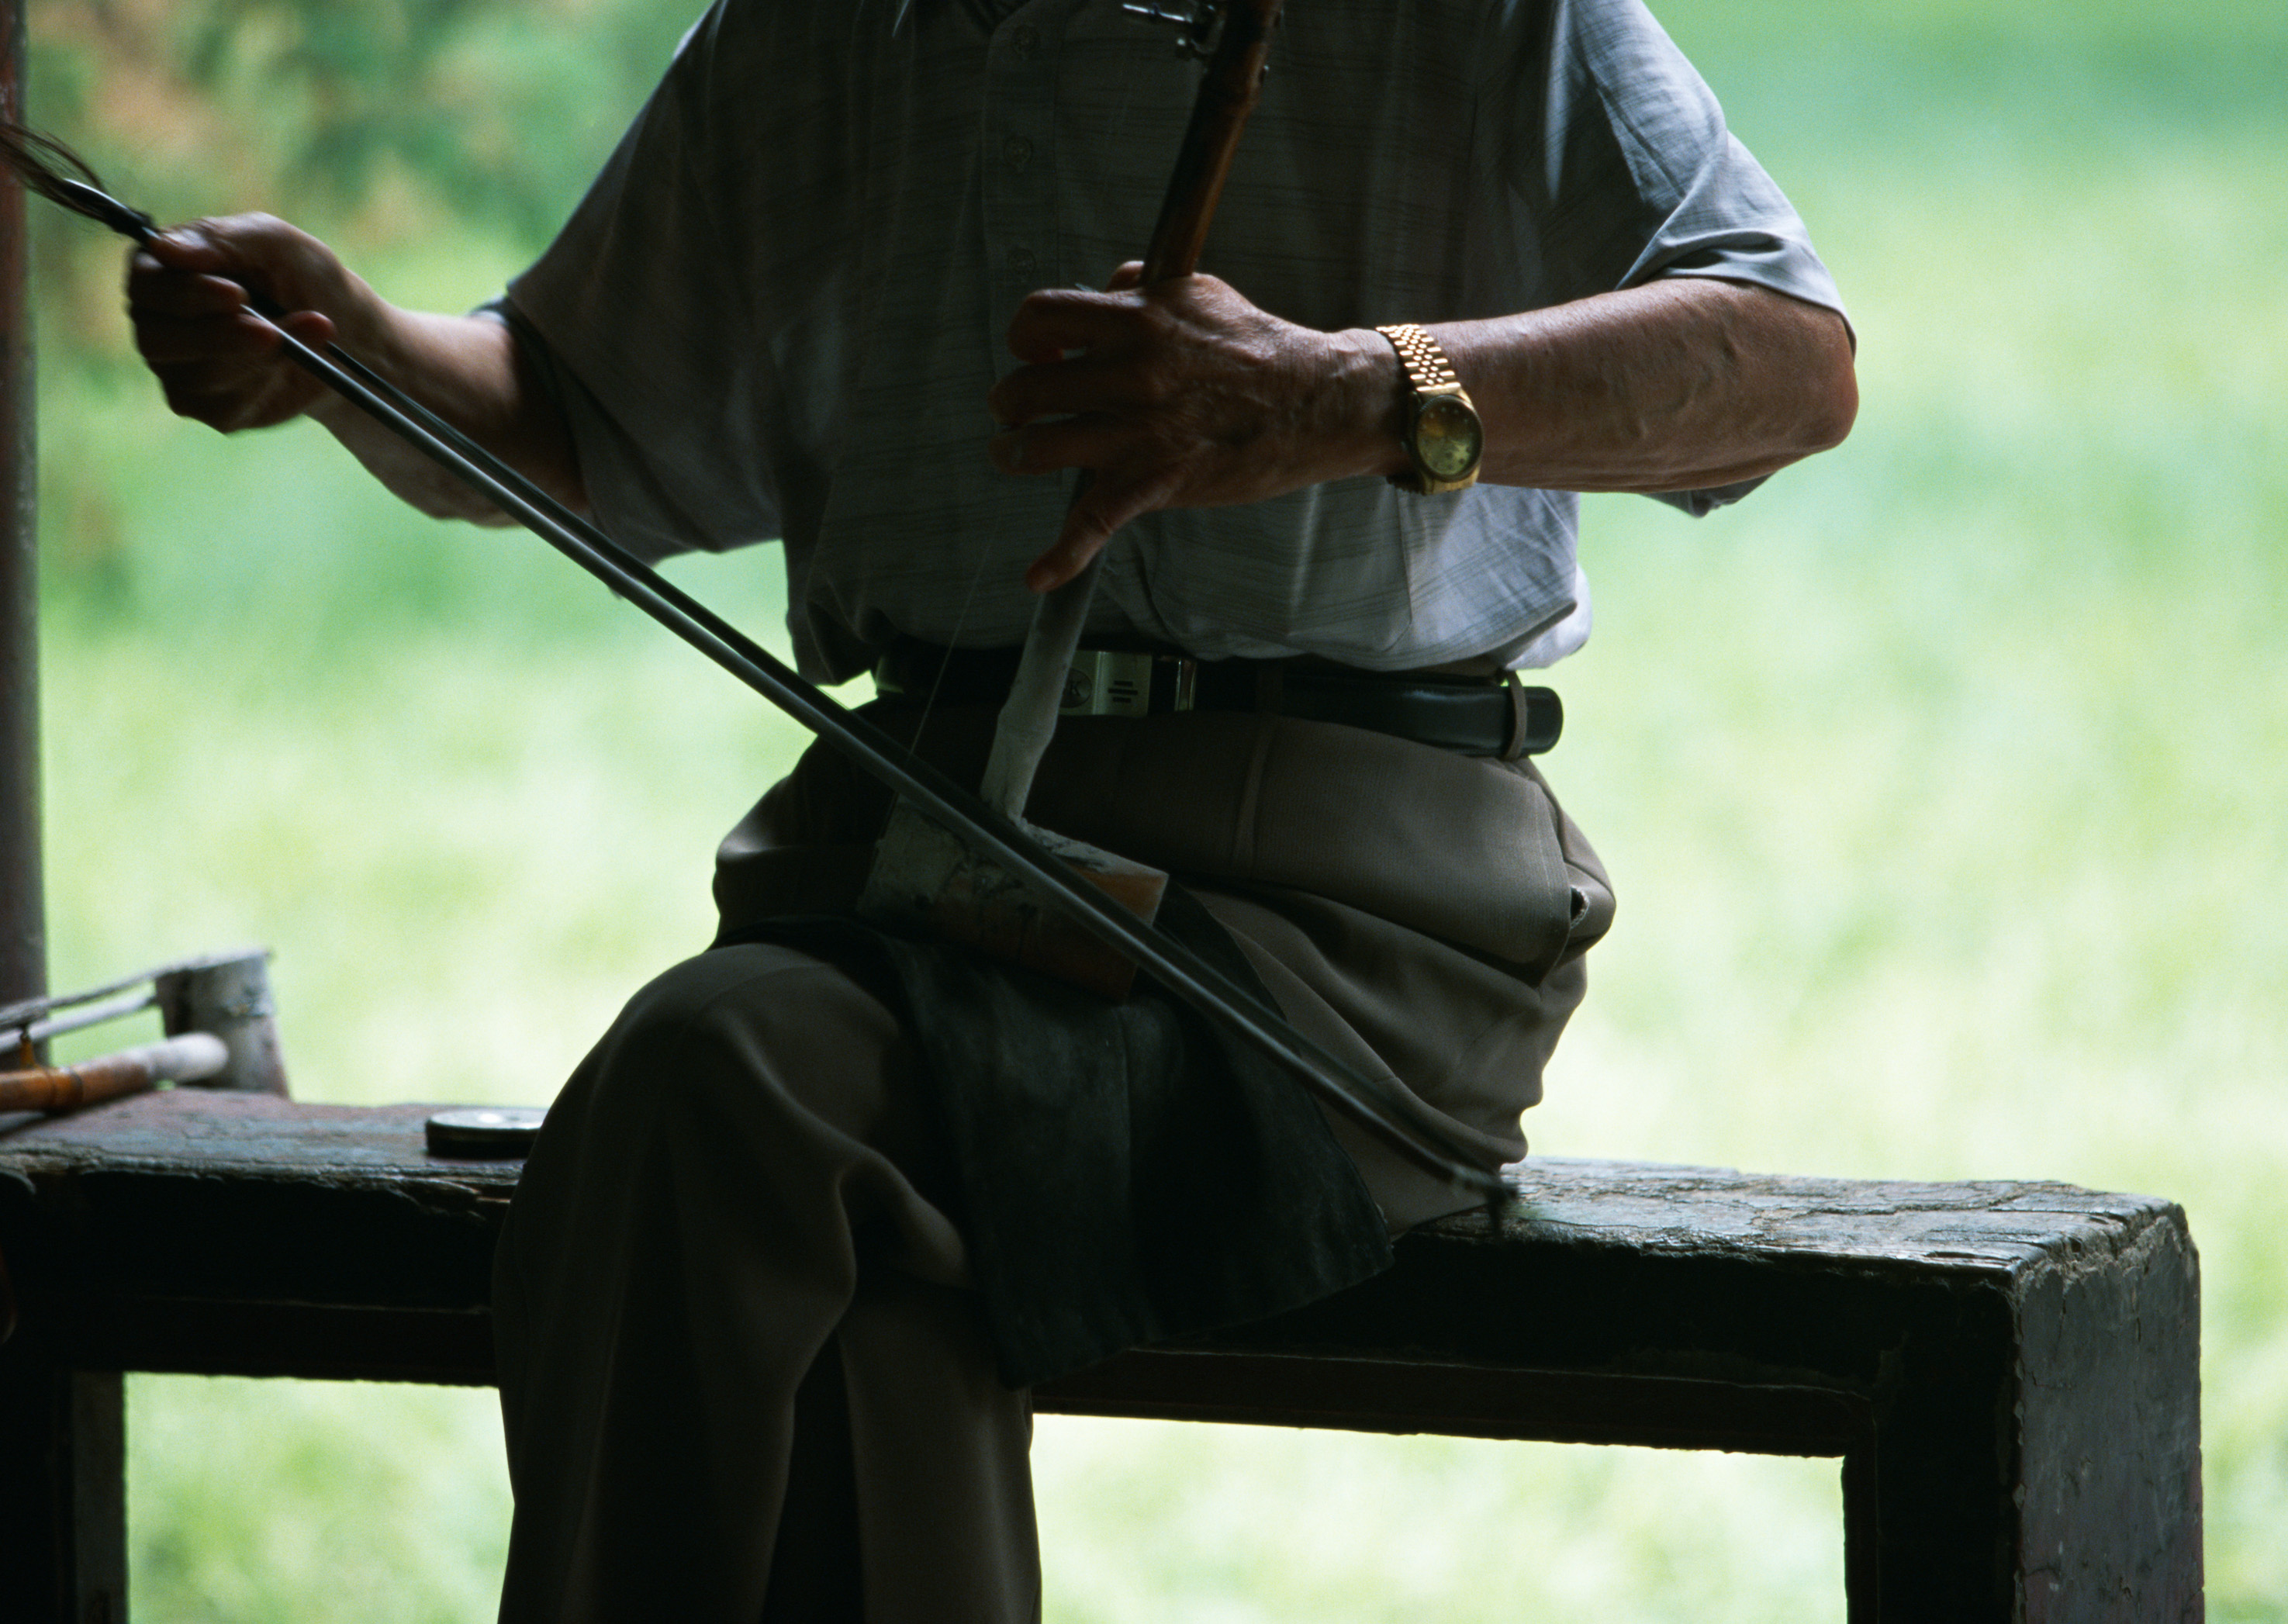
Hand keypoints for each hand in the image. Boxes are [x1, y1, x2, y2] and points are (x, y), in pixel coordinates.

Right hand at [126, 214, 374, 432]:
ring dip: (256, 358)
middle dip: (218, 336)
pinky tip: (297, 363)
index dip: (188, 293)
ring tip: (308, 333)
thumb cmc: (298, 275)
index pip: (147, 285)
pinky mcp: (211, 407)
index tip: (237, 295)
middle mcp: (158, 323)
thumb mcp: (272, 242)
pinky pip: (224, 405)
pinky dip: (266, 383)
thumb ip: (220, 239)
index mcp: (160, 272)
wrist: (347, 330)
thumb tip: (161, 248)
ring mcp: (179, 369)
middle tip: (269, 331)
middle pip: (157, 339)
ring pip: (197, 375)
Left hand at [986, 264, 1397, 589]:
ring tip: (1014, 454)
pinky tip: (1037, 577)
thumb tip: (1103, 291)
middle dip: (1010, 402)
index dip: (1024, 335)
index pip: (1040, 316)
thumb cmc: (1258, 347)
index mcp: (1136, 320)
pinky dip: (1061, 557)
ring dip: (1013, 454)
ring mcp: (1139, 431)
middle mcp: (1129, 373)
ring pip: (1038, 448)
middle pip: (1026, 388)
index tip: (1038, 351)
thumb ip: (1141, 289)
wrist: (1316, 402)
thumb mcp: (1198, 293)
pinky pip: (1093, 523)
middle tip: (1018, 410)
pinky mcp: (1155, 481)